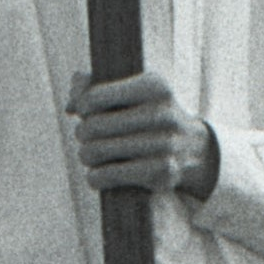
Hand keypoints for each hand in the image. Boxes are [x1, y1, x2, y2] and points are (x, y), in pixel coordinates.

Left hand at [68, 71, 218, 194]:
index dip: (83, 107)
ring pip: (94, 153)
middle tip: (90, 138)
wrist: (192, 148)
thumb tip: (71, 107)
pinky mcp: (162, 172)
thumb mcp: (128, 91)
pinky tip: (103, 173)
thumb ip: (91, 86)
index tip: (90, 113)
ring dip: (87, 156)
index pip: (93, 98)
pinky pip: (105, 176)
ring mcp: (165, 144)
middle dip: (83, 135)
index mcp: (154, 86)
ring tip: (95, 155)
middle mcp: (163, 113)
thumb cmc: (146, 116)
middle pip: (91, 127)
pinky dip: (96, 177)